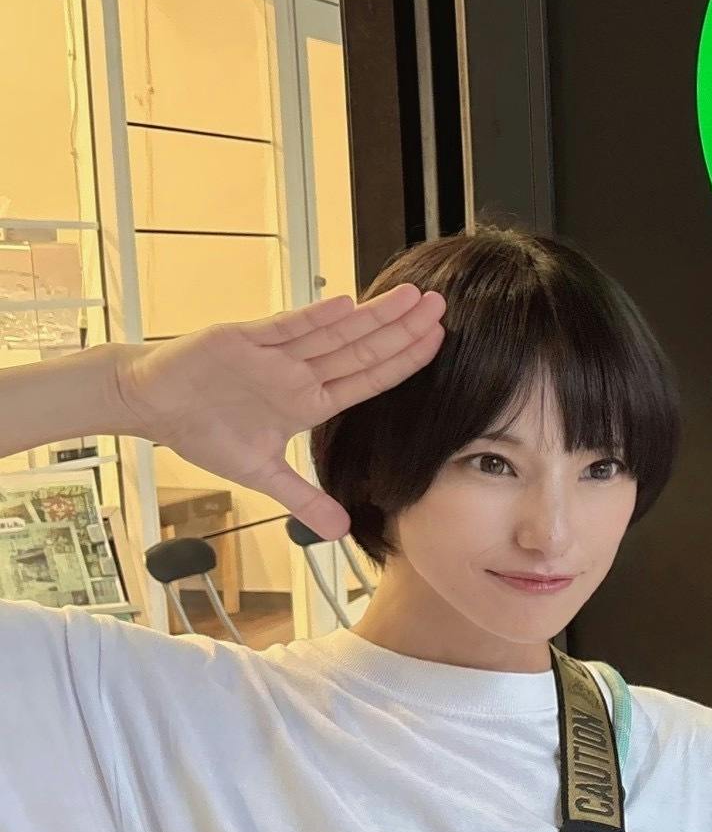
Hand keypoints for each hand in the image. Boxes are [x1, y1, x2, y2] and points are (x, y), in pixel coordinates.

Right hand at [115, 286, 445, 538]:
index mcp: (308, 400)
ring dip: (371, 317)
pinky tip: (344, 306)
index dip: (404, 362)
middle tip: (441, 307)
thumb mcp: (260, 473)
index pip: (367, 379)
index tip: (439, 342)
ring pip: (332, 334)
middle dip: (401, 330)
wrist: (149, 403)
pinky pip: (282, 329)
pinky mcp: (241, 339)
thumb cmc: (203, 430)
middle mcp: (298, 372)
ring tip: (409, 299)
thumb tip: (341, 533)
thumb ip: (303, 499)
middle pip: (360, 350)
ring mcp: (273, 354)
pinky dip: (311, 319)